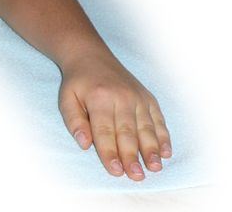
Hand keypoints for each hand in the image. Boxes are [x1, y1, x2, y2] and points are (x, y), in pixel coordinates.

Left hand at [58, 51, 172, 180]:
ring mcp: (137, 97)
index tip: (116, 171)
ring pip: (146, 127)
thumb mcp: (66, 98)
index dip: (110, 153)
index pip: (105, 131)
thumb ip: (74, 121)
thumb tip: (85, 144)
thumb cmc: (78, 83)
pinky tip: (166, 152)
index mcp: (99, 99)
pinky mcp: (148, 97)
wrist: (91, 56)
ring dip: (151, 149)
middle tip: (137, 176)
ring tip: (155, 167)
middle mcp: (121, 97)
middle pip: (127, 132)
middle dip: (132, 156)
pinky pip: (158, 119)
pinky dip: (163, 136)